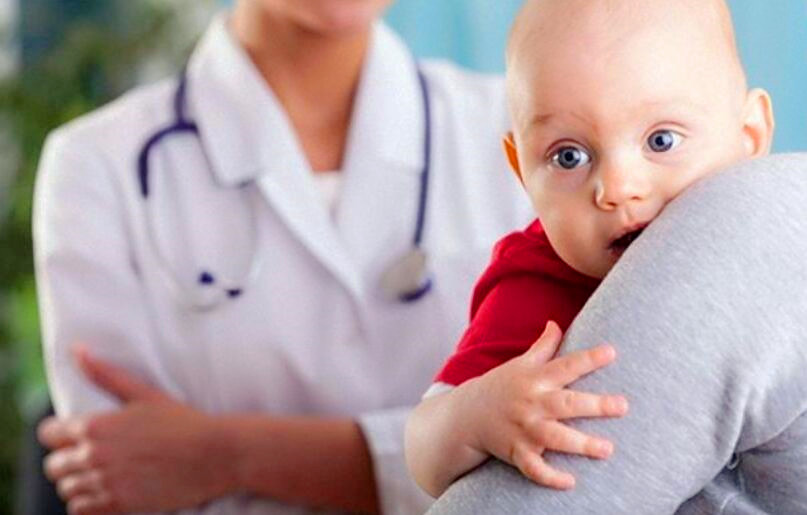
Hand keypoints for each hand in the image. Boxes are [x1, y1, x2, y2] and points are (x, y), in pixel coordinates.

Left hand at [38, 347, 235, 514]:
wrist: (215, 454)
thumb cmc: (183, 421)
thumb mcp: (144, 393)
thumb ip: (105, 374)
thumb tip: (77, 349)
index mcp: (96, 425)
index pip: (48, 434)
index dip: (59, 434)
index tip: (74, 436)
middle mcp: (95, 455)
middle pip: (53, 466)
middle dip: (68, 459)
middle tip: (93, 456)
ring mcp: (106, 483)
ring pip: (66, 489)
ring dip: (79, 482)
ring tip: (102, 473)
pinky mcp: (119, 505)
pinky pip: (81, 510)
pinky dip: (89, 503)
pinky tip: (107, 490)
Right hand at [461, 321, 627, 489]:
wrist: (466, 415)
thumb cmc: (501, 387)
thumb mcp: (519, 364)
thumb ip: (542, 346)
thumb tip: (556, 322)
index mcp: (535, 379)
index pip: (566, 366)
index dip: (589, 358)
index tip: (612, 352)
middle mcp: (531, 403)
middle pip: (566, 403)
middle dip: (594, 405)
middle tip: (622, 406)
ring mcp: (524, 429)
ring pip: (555, 438)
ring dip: (580, 444)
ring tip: (607, 449)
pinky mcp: (516, 452)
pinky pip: (534, 468)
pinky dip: (550, 477)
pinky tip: (570, 481)